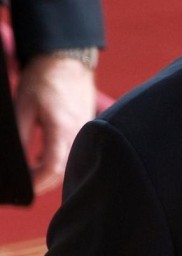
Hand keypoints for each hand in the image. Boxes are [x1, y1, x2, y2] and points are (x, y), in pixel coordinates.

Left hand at [14, 53, 96, 194]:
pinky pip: (74, 154)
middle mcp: (79, 135)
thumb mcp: (23, 105)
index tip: (25, 189)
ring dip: (51, 173)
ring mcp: (85, 135)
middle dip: (43, 183)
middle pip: (63, 172)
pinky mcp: (86, 132)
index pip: (52, 168)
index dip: (37, 183)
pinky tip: (43, 157)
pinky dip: (59, 161)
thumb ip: (21, 136)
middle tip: (25, 187)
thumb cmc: (44, 79)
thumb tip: (15, 161)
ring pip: (69, 165)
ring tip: (31, 173)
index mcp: (62, 128)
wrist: (67, 62)